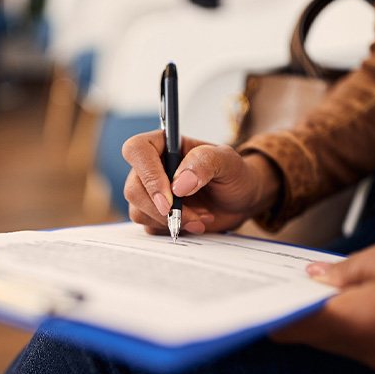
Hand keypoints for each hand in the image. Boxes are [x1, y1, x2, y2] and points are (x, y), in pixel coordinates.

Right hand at [121, 130, 280, 234]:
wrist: (241, 199)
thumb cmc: (233, 173)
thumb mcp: (227, 161)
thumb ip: (205, 163)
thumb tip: (178, 184)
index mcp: (163, 144)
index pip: (137, 151)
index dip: (148, 175)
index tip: (170, 198)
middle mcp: (152, 167)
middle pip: (133, 188)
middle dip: (162, 209)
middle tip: (192, 215)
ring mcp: (151, 192)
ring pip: (138, 211)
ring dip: (171, 221)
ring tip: (200, 216)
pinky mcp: (155, 214)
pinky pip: (149, 227)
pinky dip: (173, 229)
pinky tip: (195, 222)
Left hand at [272, 230, 374, 373]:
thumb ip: (348, 269)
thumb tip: (313, 277)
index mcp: (366, 322)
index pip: (296, 325)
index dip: (271, 311)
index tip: (254, 297)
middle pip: (314, 338)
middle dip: (297, 313)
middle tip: (284, 284)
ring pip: (340, 346)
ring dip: (329, 321)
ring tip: (326, 289)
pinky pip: (368, 352)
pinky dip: (357, 330)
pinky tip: (365, 305)